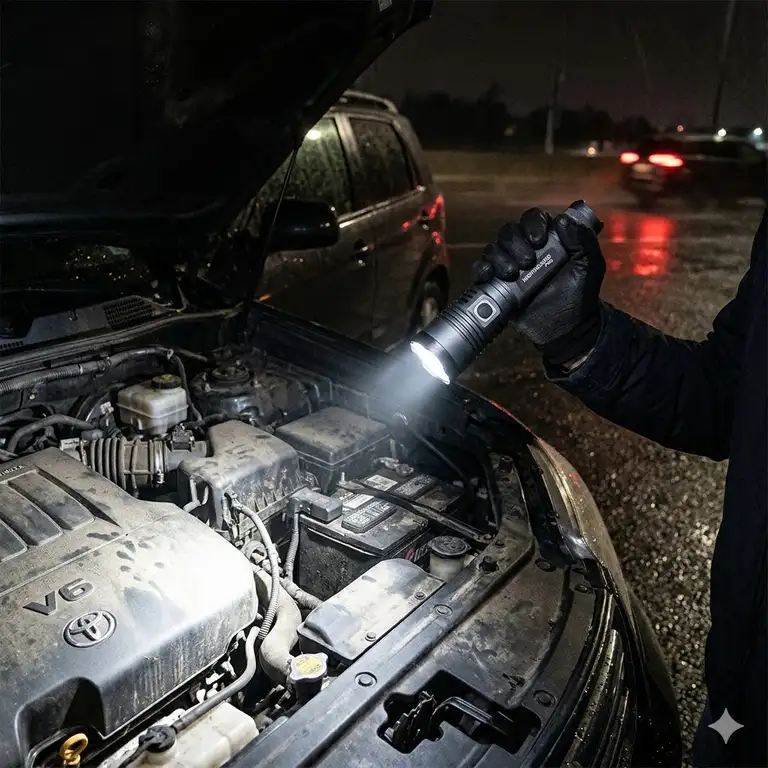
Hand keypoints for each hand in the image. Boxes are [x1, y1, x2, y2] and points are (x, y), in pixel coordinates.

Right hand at [472, 205, 605, 366]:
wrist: (567, 329)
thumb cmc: (579, 296)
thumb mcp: (590, 266)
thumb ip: (583, 241)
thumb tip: (564, 219)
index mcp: (548, 240)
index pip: (533, 219)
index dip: (532, 225)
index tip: (539, 240)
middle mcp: (526, 249)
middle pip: (509, 232)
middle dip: (515, 244)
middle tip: (528, 262)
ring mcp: (509, 266)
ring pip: (494, 248)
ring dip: (500, 257)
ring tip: (512, 274)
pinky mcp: (496, 285)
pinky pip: (481, 269)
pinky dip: (481, 269)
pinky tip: (489, 275)